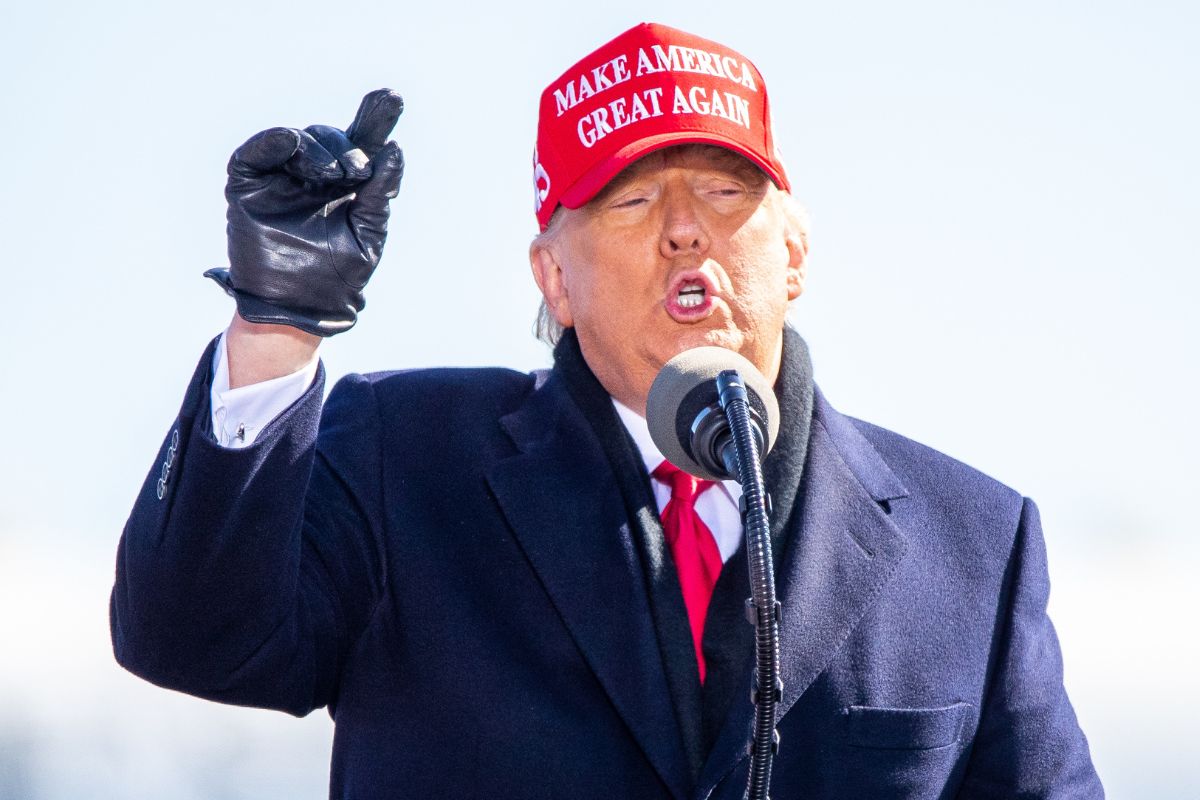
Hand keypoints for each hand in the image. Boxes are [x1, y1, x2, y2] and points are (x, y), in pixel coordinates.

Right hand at [205, 89, 404, 336]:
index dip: (375, 118)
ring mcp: (281, 177)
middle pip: (329, 138)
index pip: (361, 144)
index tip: (392, 97)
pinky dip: (272, 142)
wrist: (299, 309)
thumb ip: (379, 193)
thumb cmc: (338, 275)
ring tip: (335, 173)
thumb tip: (395, 149)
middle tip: (357, 170)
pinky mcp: (250, 185)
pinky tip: (290, 142)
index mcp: (345, 184)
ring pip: (298, 140)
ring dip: (318, 149)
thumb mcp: (368, 233)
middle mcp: (313, 175)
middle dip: (345, 147)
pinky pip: (256, 152)